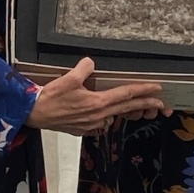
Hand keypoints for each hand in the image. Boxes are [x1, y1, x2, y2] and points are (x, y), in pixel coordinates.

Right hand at [26, 57, 165, 136]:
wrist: (34, 114)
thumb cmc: (50, 98)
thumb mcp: (68, 78)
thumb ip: (84, 68)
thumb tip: (91, 63)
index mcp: (97, 103)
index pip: (126, 95)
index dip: (143, 91)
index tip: (157, 90)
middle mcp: (97, 116)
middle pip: (126, 108)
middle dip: (145, 105)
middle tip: (159, 103)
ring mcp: (91, 125)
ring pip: (114, 116)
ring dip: (126, 111)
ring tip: (136, 107)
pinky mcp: (83, 129)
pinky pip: (101, 123)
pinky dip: (107, 117)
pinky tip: (107, 113)